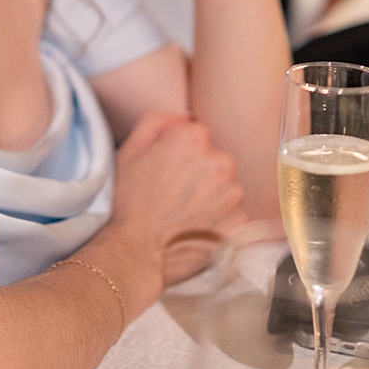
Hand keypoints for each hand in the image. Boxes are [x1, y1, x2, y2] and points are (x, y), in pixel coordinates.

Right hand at [109, 111, 244, 296]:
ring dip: (211, 197)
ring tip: (184, 214)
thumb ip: (158, 122)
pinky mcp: (240, 221)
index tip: (166, 173)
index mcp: (192, 138)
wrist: (135, 252)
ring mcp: (233, 192)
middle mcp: (219, 160)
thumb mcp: (129, 150)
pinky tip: (196, 228)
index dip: (179, 154)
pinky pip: (233, 214)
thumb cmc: (128, 202)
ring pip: (226, 186)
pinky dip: (219, 220)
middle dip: (199, 174)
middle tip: (174, 195)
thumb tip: (186, 116)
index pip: (196, 135)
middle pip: (214, 159)